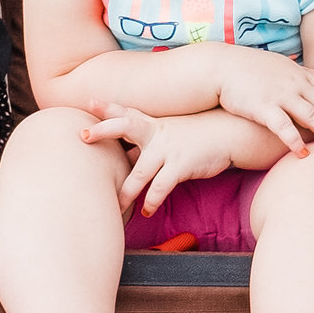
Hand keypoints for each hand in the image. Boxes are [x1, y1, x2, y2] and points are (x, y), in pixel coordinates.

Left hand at [86, 108, 240, 216]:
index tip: (89, 101)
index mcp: (153, 125)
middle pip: (124, 127)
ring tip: (116, 207)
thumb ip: (150, 140)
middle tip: (83, 136)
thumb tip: (128, 154)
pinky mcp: (180, 165)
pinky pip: (160, 187)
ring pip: (138, 172)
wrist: (230, 134)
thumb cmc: (199, 135)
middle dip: (103, 130)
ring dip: (125, 193)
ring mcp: (168, 149)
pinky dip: (151, 201)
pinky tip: (146, 211)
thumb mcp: (172, 132)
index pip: (127, 112)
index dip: (107, 107)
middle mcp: (157, 133)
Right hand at [210, 43, 313, 152]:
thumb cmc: (250, 67)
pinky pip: (283, 128)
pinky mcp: (263, 108)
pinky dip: (295, 141)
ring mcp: (280, 96)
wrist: (221, 66)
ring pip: (310, 116)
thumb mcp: (283, 65)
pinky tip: (304, 154)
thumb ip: (306, 71)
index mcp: (298, 74)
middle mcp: (293, 84)